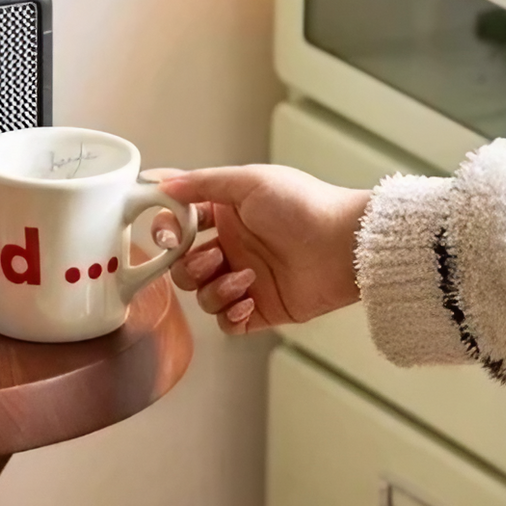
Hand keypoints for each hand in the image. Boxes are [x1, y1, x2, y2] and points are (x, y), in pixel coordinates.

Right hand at [146, 165, 369, 334]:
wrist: (345, 246)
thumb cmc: (306, 207)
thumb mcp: (250, 182)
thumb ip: (201, 183)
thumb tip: (160, 184)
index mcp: (226, 216)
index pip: (179, 227)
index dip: (167, 233)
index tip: (170, 235)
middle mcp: (233, 248)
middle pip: (182, 268)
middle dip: (190, 267)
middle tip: (215, 258)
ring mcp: (244, 280)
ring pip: (201, 297)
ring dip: (215, 290)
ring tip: (245, 279)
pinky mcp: (259, 310)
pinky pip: (226, 323)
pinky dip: (231, 315)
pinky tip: (250, 300)